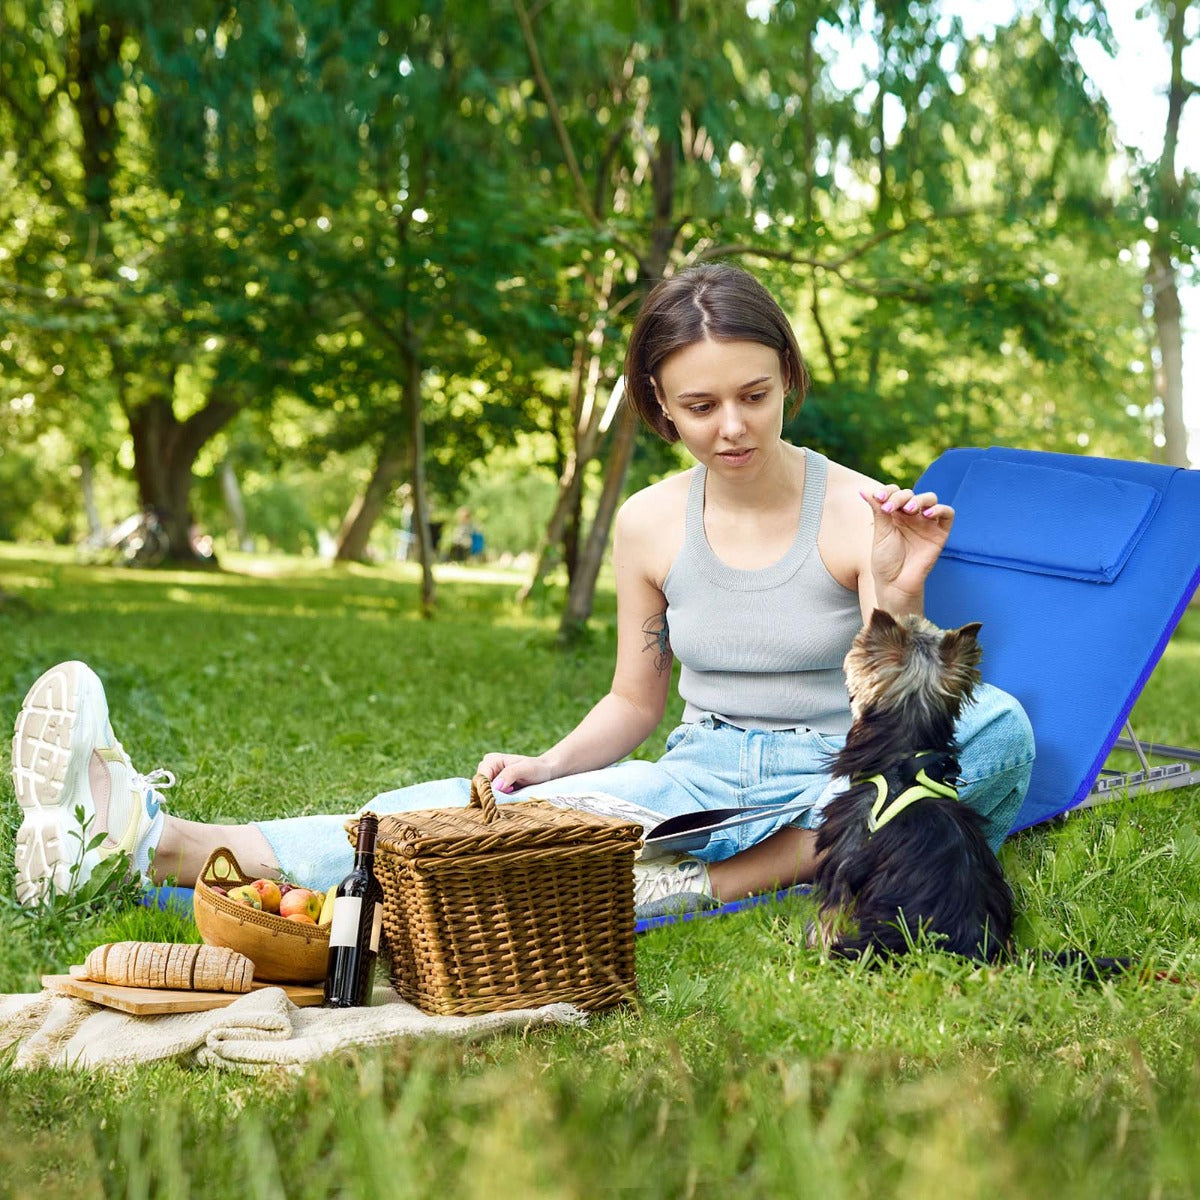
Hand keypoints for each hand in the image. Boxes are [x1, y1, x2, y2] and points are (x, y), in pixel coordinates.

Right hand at [475, 751, 555, 794]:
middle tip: (508, 798)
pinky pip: (490, 798)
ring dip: (495, 799)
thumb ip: (509, 775)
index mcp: (491, 760)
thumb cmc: (536, 768)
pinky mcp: (494, 789)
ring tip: (510, 797)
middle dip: (490, 796)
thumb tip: (495, 787)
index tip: (496, 800)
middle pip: (480, 787)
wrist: (544, 772)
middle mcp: (487, 769)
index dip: (486, 790)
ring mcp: (490, 779)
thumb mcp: (525, 769)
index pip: (480, 778)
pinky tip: (508, 800)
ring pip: (484, 794)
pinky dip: (497, 801)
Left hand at [861, 484, 954, 610]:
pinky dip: (940, 509)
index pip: (895, 492)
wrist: (895, 582)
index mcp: (895, 514)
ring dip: (920, 499)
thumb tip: (864, 490)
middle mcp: (911, 516)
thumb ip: (878, 510)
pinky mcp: (940, 533)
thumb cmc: (885, 560)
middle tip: (890, 508)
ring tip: (909, 510)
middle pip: (911, 494)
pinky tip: (927, 515)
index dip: (888, 491)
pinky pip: (947, 514)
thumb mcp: (880, 532)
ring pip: (930, 499)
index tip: (878, 498)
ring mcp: (926, 523)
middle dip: (900, 497)